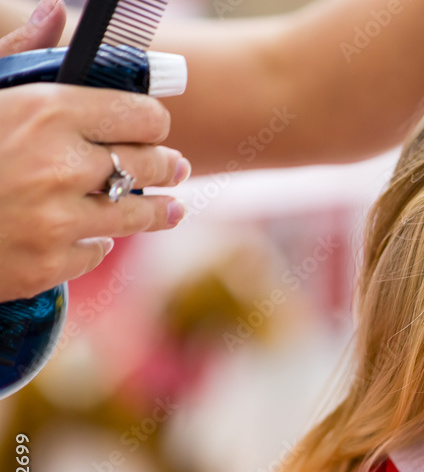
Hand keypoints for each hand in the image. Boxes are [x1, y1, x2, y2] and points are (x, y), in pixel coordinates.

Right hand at [0, 0, 189, 300]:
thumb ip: (19, 54)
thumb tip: (57, 12)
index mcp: (45, 111)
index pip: (142, 114)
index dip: (151, 121)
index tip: (153, 127)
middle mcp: (60, 165)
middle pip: (152, 164)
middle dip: (166, 164)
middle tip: (174, 168)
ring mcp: (56, 220)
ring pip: (138, 214)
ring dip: (157, 211)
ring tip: (170, 208)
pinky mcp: (47, 265)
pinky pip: (95, 252)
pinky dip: (92, 243)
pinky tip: (87, 236)